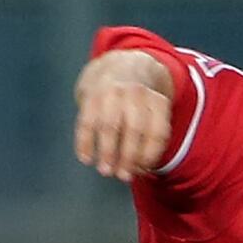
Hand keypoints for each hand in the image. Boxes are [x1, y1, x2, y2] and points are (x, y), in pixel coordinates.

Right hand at [74, 50, 173, 181]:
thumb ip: (149, 139)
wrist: (118, 66)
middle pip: (134, 129)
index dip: (149, 154)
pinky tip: (85, 158)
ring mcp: (112, 93)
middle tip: (122, 176)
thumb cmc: (138, 103)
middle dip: (128, 156)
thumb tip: (139, 170)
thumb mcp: (153, 112)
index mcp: (156, 100)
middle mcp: (136, 94)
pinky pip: (87, 121)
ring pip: (110, 126)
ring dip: (107, 152)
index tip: (141, 170)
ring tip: (105, 171)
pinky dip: (85, 142)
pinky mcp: (91, 95)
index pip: (157, 131)